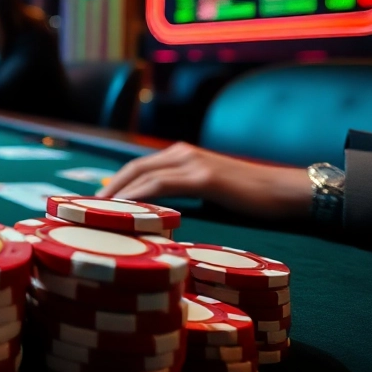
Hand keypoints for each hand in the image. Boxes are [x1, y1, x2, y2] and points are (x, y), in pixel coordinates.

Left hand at [97, 142, 311, 220]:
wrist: (288, 193)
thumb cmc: (252, 199)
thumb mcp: (210, 194)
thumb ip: (185, 196)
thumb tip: (159, 218)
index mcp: (182, 155)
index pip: (137, 167)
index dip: (112, 184)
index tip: (92, 204)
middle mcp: (182, 153)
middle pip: (131, 168)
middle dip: (105, 188)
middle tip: (83, 210)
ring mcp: (192, 162)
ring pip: (141, 175)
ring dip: (115, 194)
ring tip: (95, 213)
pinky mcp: (204, 177)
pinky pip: (160, 185)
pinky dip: (137, 197)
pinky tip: (123, 211)